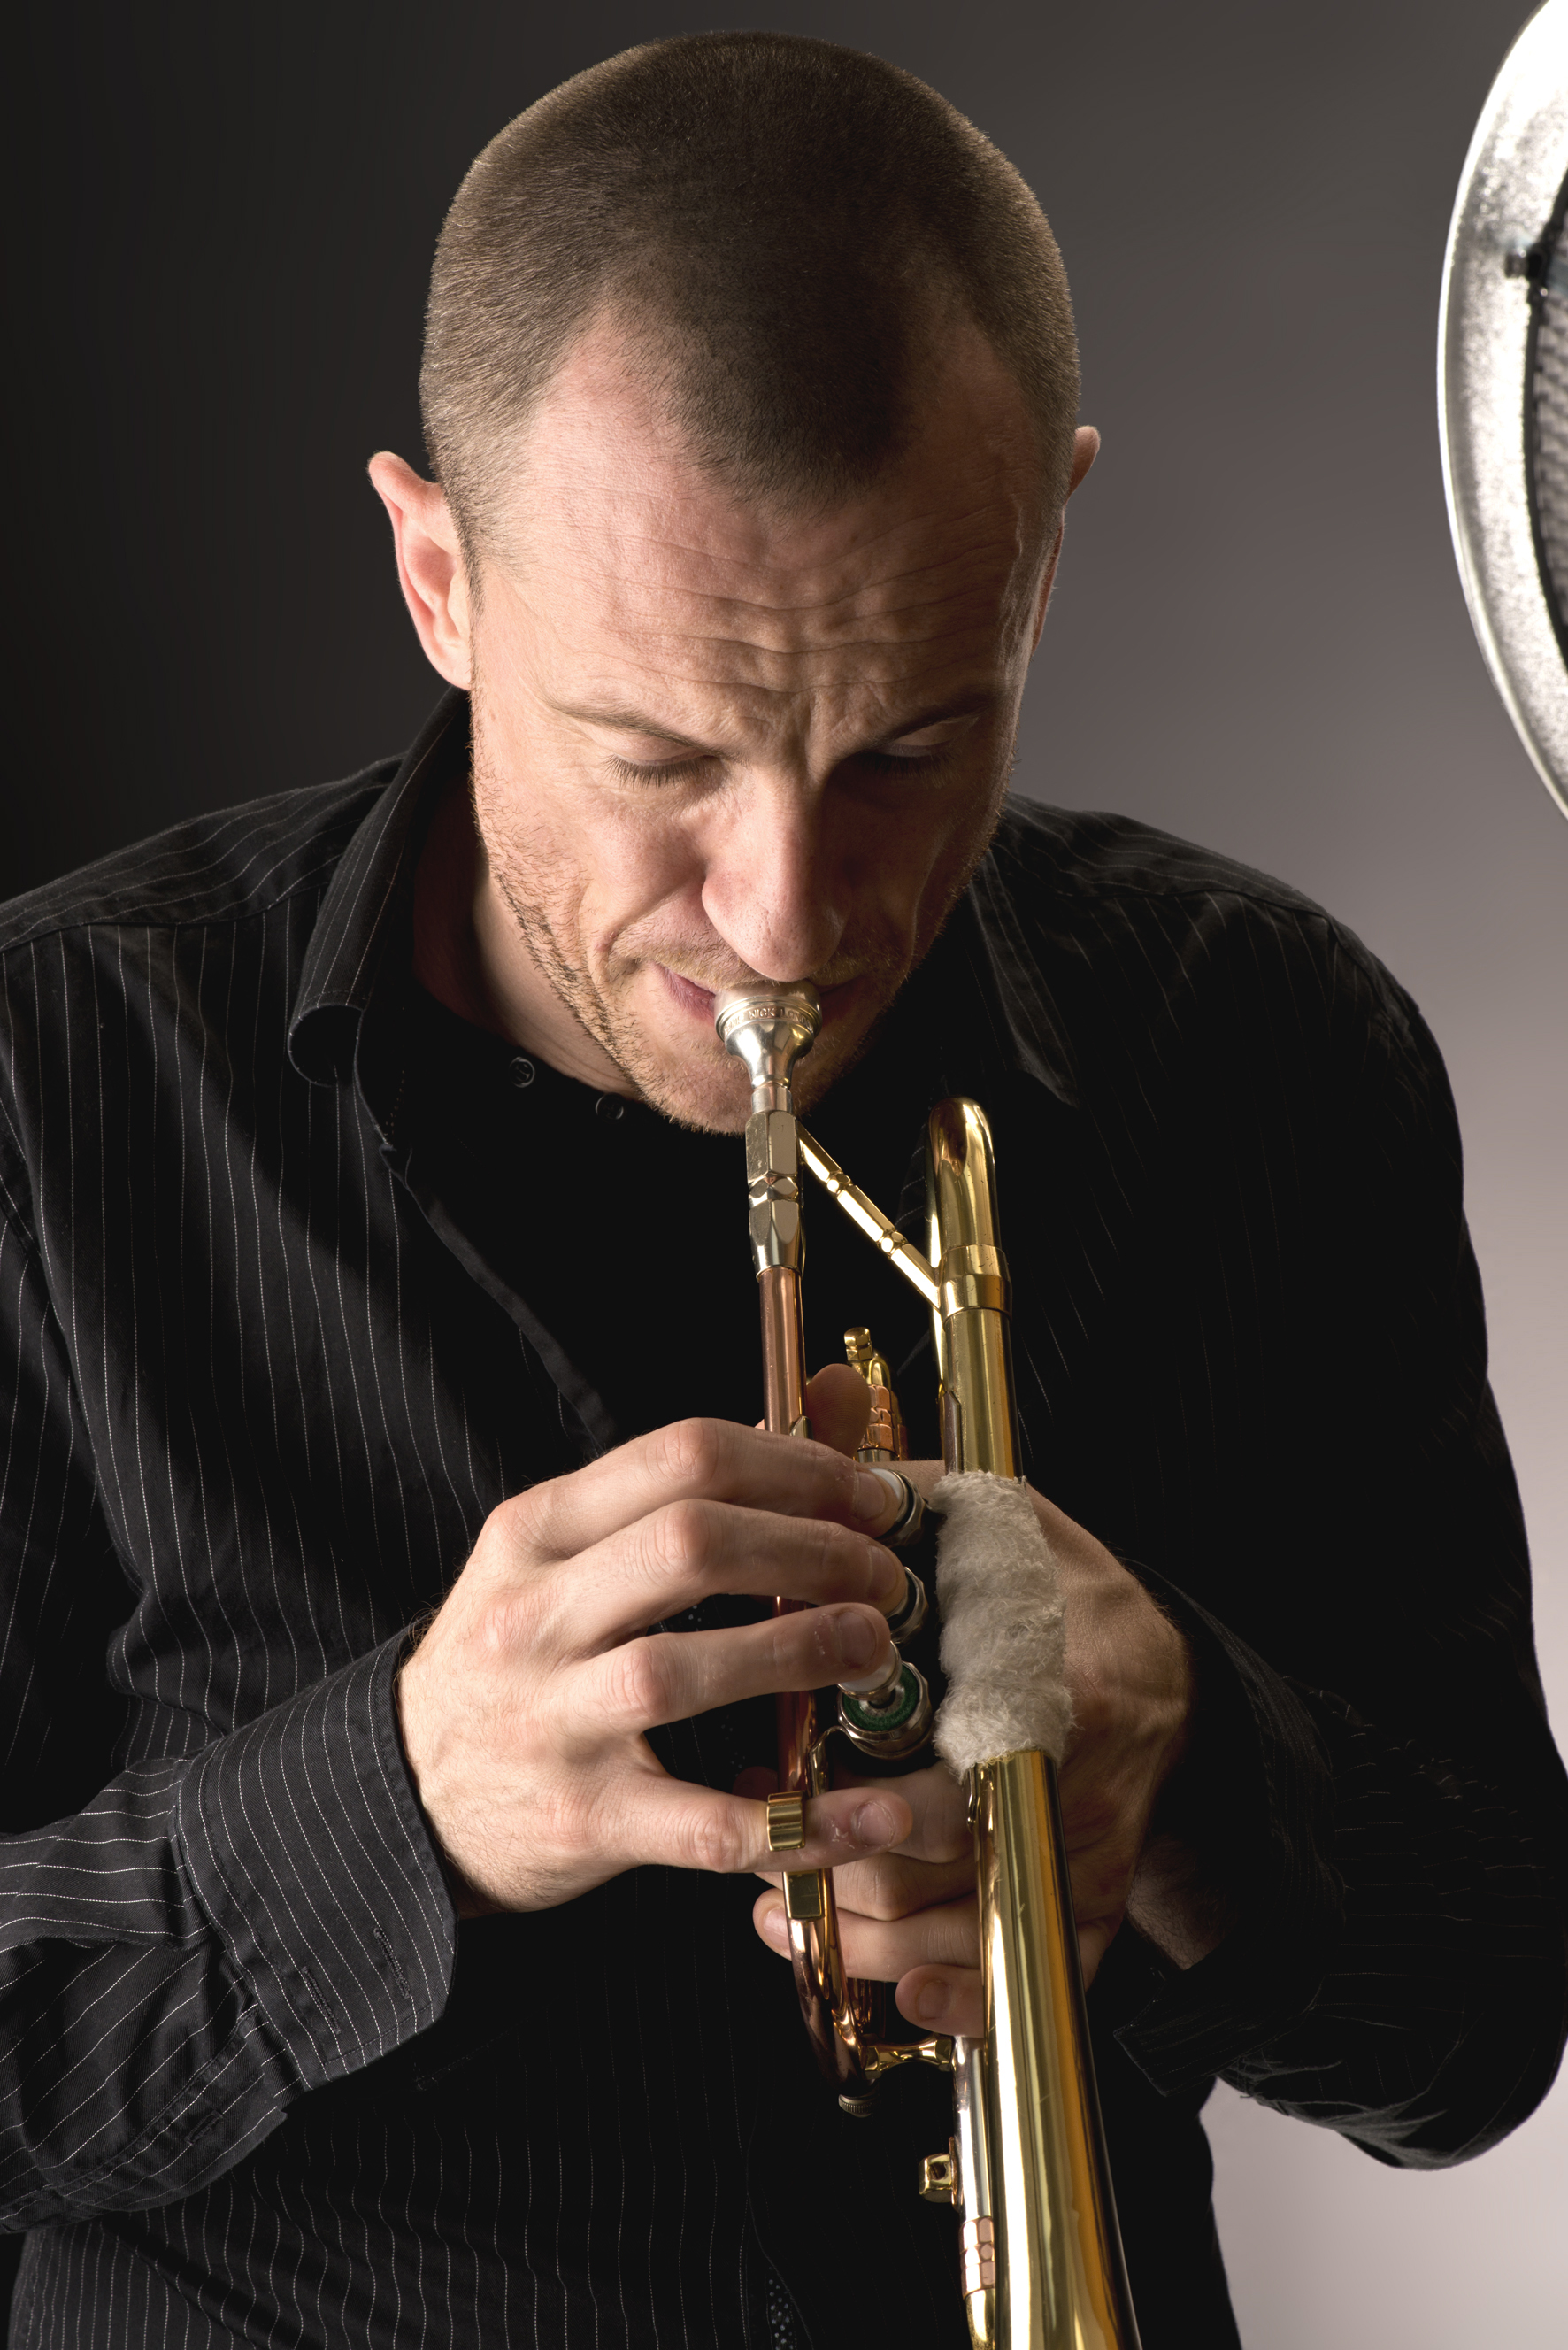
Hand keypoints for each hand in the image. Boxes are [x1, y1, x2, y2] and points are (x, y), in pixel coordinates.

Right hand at [396, 1410, 917, 1913]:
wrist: (405, 1794)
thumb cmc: (516, 1657)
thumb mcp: (568, 1550)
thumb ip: (694, 1479)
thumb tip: (834, 1388)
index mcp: (536, 1529)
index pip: (681, 1456)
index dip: (800, 1465)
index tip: (871, 1495)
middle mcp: (533, 1616)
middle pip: (689, 1544)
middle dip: (813, 1549)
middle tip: (887, 1575)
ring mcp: (551, 1720)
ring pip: (682, 1672)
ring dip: (803, 1652)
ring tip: (877, 1651)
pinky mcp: (581, 1820)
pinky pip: (707, 1824)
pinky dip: (803, 1820)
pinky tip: (875, 1809)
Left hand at [747, 1374, 1197, 2031]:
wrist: (1161, 1680)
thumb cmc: (1057, 1595)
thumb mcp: (995, 1519)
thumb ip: (903, 1478)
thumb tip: (824, 1389)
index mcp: (1051, 1686)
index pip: (973, 1764)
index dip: (897, 1801)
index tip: (826, 1798)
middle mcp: (1068, 1789)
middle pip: (939, 1864)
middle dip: (842, 1862)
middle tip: (768, 1833)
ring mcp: (1075, 1863)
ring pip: (952, 1938)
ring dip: (857, 1934)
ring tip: (779, 1898)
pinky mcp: (1079, 1916)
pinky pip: (1010, 1992)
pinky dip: (942, 2004)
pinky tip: (882, 1984)